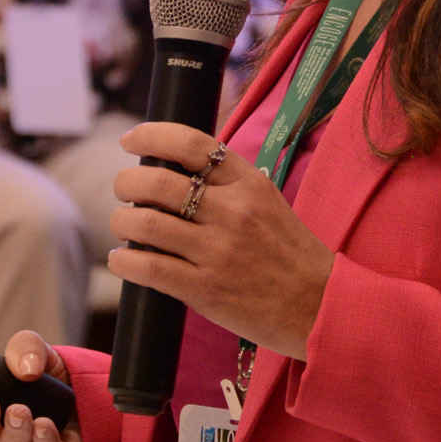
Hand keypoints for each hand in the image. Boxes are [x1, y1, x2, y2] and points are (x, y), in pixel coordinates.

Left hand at [108, 122, 333, 360]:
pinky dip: (124, 261)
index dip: (151, 136)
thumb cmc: (288, 254)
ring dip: (122, 222)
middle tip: (124, 191)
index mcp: (249, 184)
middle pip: (158, 182)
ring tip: (124, 226)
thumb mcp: (267, 203)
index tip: (130, 140)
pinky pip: (149, 268)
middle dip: (127, 183)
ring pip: (146, 224)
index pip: (192, 144)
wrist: (318, 306)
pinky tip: (123, 259)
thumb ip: (226, 184)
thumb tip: (171, 169)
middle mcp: (233, 212)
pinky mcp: (205, 289)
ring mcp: (218, 251)